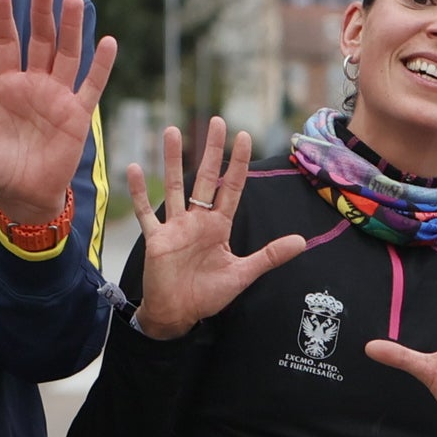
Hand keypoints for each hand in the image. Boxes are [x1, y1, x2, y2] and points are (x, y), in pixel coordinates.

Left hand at [0, 0, 119, 228]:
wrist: (21, 196)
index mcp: (6, 85)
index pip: (5, 43)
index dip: (3, 19)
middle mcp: (34, 85)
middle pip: (39, 41)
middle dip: (40, 14)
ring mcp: (57, 97)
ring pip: (66, 54)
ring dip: (71, 29)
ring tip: (73, 0)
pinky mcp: (77, 114)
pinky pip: (92, 85)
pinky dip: (101, 65)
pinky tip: (108, 41)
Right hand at [128, 118, 308, 338]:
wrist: (178, 315)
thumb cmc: (208, 295)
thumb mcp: (243, 274)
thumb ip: (270, 256)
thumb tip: (302, 241)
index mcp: (219, 226)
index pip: (231, 188)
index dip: (238, 163)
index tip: (244, 136)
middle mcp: (197, 221)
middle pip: (206, 178)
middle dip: (212, 150)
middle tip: (217, 121)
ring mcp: (175, 227)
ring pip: (174, 186)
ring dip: (173, 160)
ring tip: (173, 131)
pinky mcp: (156, 239)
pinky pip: (145, 212)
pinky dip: (138, 193)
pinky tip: (133, 168)